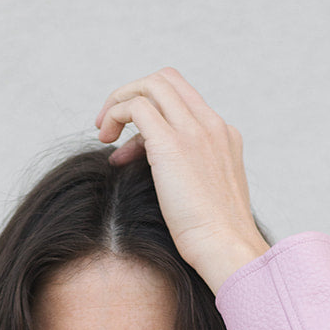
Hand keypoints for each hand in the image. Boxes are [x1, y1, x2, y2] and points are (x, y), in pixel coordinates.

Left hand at [94, 68, 270, 293]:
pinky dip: (115, 115)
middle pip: (165, 80)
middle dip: (132, 95)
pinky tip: (105, 143)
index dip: (153, 110)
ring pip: (149, 86)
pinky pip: (136, 107)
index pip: (183, 98)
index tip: (133, 143)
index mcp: (223, 135)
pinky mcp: (171, 144)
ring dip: (119, 102)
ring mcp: (194, 130)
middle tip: (110, 127)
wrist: (226, 249)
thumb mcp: (208, 198)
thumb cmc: (215, 239)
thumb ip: (190, 177)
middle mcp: (211, 125)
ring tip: (103, 133)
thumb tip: (161, 176)